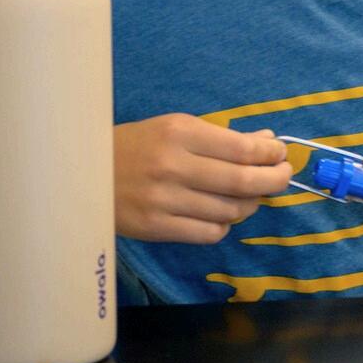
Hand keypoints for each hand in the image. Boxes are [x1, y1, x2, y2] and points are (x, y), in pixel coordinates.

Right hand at [114, 115, 293, 243]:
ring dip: (249, 204)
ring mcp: (163, 200)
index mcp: (179, 133)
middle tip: (282, 177)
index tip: (281, 155)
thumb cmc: (134, 146)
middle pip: (243, 181)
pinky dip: (224, 225)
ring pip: (230, 210)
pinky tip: (220, 214)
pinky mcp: (156, 228)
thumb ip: (222, 137)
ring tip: (249, 196)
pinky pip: (209, 233)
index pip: (243, 150)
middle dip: (274, 180)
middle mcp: (173, 166)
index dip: (272, 155)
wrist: (80, 174)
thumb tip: (267, 144)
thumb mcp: (175, 129)